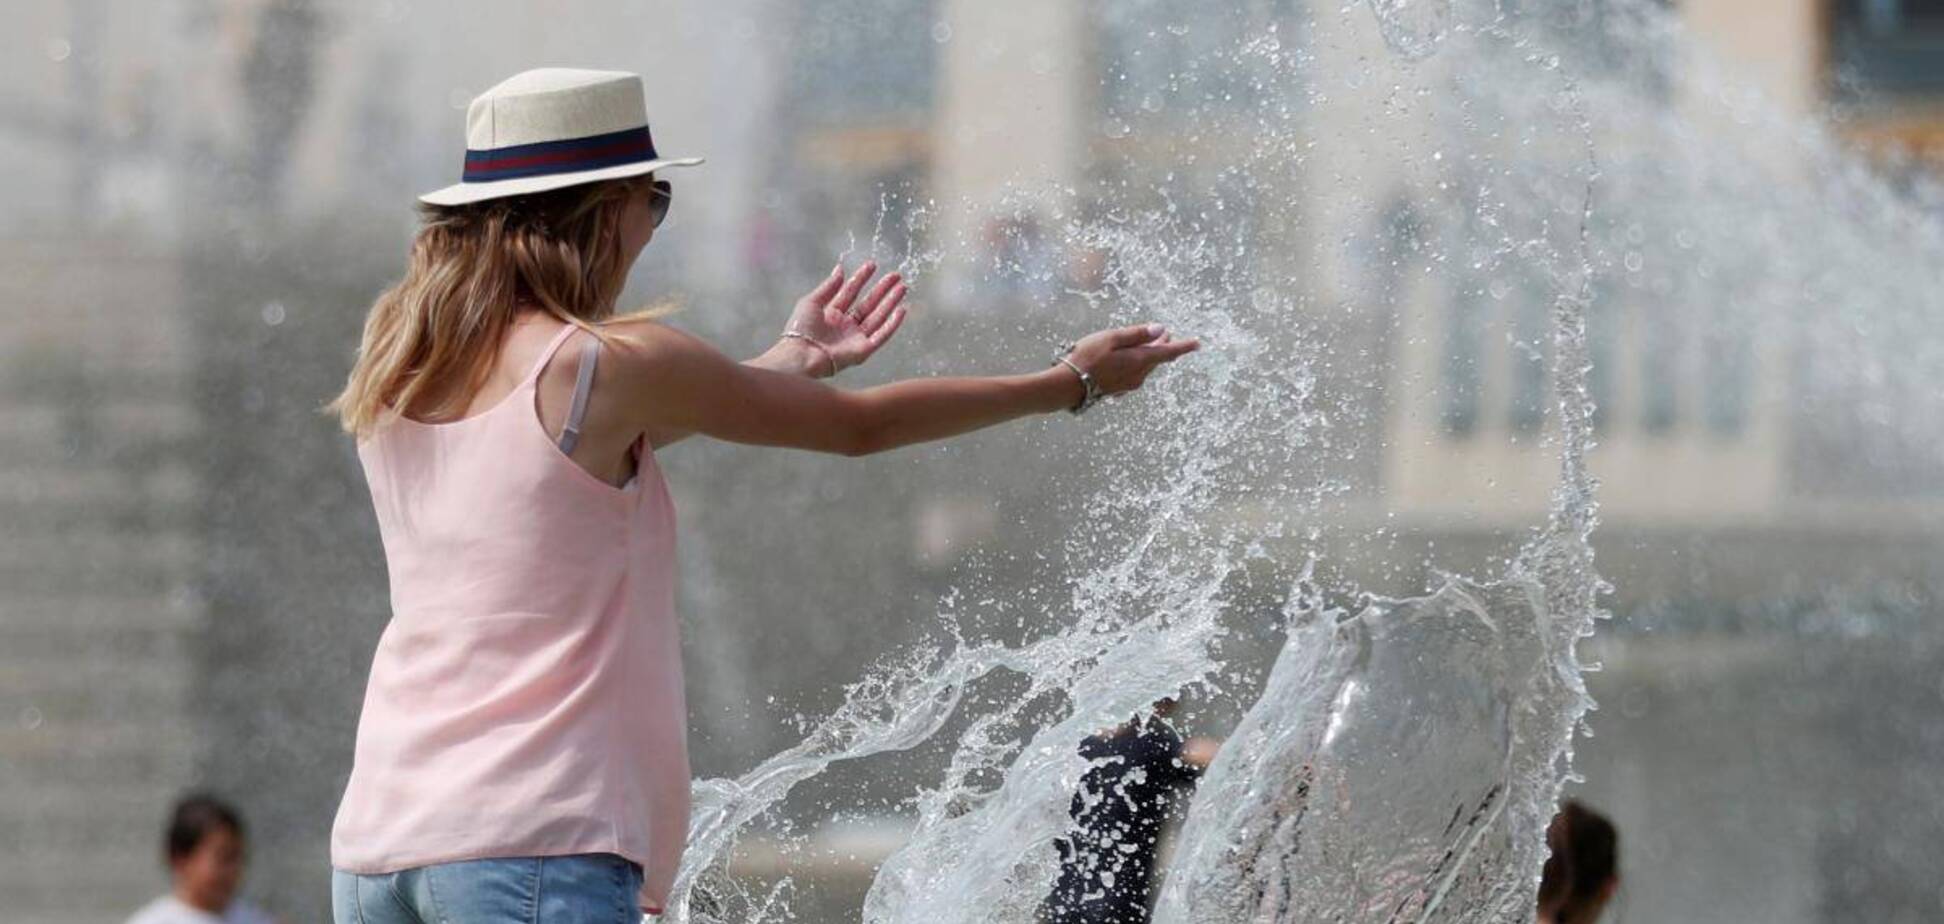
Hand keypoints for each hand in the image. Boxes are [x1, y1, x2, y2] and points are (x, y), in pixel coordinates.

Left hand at [783, 260, 908, 373]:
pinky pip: (881, 335)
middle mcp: (846, 325)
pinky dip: (892, 324)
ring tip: (902, 287)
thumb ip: (828, 286)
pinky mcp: (863, 350)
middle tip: (895, 275)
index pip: (851, 292)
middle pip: (868, 303)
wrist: (801, 355)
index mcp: (832, 314)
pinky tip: (901, 310)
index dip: (861, 278)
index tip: (872, 265)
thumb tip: (840, 269)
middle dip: (882, 289)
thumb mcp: (811, 302)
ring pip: (878, 317)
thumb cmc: (801, 330)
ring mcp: (856, 338)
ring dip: (890, 302)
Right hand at [1065, 323, 1199, 398]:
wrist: (1067, 386)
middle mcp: (1138, 375)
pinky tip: (1128, 359)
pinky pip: (1134, 374)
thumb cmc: (1087, 358)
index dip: (1184, 346)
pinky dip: (1136, 363)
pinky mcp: (1119, 389)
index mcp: (1139, 360)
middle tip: (1166, 335)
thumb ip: (1137, 334)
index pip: (1168, 352)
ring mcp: (1128, 384)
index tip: (1197, 343)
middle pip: (1157, 359)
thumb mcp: (1112, 338)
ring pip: (1146, 367)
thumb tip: (1160, 329)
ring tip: (1149, 344)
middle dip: (1163, 346)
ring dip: (1149, 354)